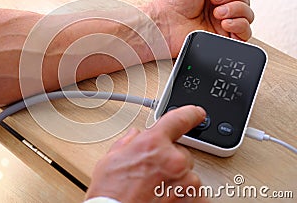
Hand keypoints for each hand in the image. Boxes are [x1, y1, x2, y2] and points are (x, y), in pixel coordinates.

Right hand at [85, 106, 208, 202]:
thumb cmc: (111, 195)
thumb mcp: (109, 160)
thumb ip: (127, 143)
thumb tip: (135, 136)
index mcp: (153, 144)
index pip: (179, 119)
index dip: (190, 114)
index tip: (197, 113)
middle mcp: (173, 159)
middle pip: (181, 153)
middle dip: (170, 161)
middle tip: (153, 175)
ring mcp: (186, 182)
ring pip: (188, 175)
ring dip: (177, 180)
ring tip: (156, 192)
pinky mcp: (194, 200)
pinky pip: (195, 194)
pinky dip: (184, 197)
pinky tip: (165, 200)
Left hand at [144, 0, 253, 57]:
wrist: (164, 23)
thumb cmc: (172, 0)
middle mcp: (218, 8)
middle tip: (213, 0)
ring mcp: (220, 24)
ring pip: (248, 15)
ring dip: (236, 9)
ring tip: (217, 13)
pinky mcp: (221, 39)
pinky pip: (245, 34)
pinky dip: (240, 25)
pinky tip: (225, 22)